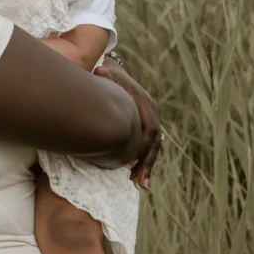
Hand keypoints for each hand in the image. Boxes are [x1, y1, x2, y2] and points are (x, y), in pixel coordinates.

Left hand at [94, 59, 160, 189]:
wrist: (110, 70)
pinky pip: (148, 144)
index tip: (133, 163)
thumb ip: (104, 75)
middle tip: (141, 182)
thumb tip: (100, 71)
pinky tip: (138, 176)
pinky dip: (143, 160)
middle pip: (154, 141)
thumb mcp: (104, 72)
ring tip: (141, 184)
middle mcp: (150, 110)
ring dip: (147, 164)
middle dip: (148, 162)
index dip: (143, 147)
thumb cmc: (104, 74)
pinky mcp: (144, 124)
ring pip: (153, 145)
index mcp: (143, 101)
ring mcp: (149, 117)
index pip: (149, 128)